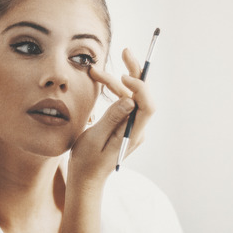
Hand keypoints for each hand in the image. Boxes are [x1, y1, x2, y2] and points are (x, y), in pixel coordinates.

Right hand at [69, 48, 154, 182]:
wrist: (86, 180)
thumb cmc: (87, 163)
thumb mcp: (94, 140)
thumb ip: (112, 119)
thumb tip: (129, 100)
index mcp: (133, 134)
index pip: (147, 106)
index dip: (140, 87)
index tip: (123, 77)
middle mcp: (137, 129)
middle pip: (142, 96)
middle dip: (135, 72)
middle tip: (126, 51)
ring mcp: (131, 126)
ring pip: (130, 96)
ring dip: (115, 82)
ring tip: (95, 71)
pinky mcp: (124, 124)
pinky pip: (123, 103)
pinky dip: (113, 90)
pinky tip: (102, 81)